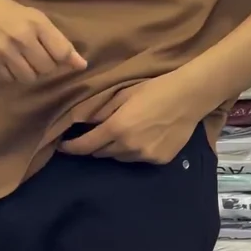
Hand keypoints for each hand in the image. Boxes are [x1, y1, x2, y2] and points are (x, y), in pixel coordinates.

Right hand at [0, 0, 86, 83]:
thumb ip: (59, 41)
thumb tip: (82, 65)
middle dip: (44, 66)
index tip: (61, 60)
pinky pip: (9, 81)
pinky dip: (11, 75)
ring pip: (28, 79)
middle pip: (46, 69)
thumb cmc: (10, 14)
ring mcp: (4, 53)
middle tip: (35, 56)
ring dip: (28, 72)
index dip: (64, 60)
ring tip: (21, 60)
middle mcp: (21, 39)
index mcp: (36, 24)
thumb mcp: (37, 19)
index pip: (61, 53)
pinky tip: (6, 62)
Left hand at [60, 72, 201, 162]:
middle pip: (101, 153)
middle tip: (93, 135)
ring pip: (119, 158)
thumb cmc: (153, 89)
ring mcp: (144, 156)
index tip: (63, 146)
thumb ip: (101, 109)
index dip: (72, 147)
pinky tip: (140, 137)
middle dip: (94, 145)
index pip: (86, 144)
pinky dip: (133, 151)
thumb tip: (81, 120)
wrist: (187, 97)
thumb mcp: (123, 94)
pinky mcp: (158, 160)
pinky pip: (137, 159)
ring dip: (114, 149)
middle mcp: (128, 146)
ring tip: (120, 134)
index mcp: (117, 127)